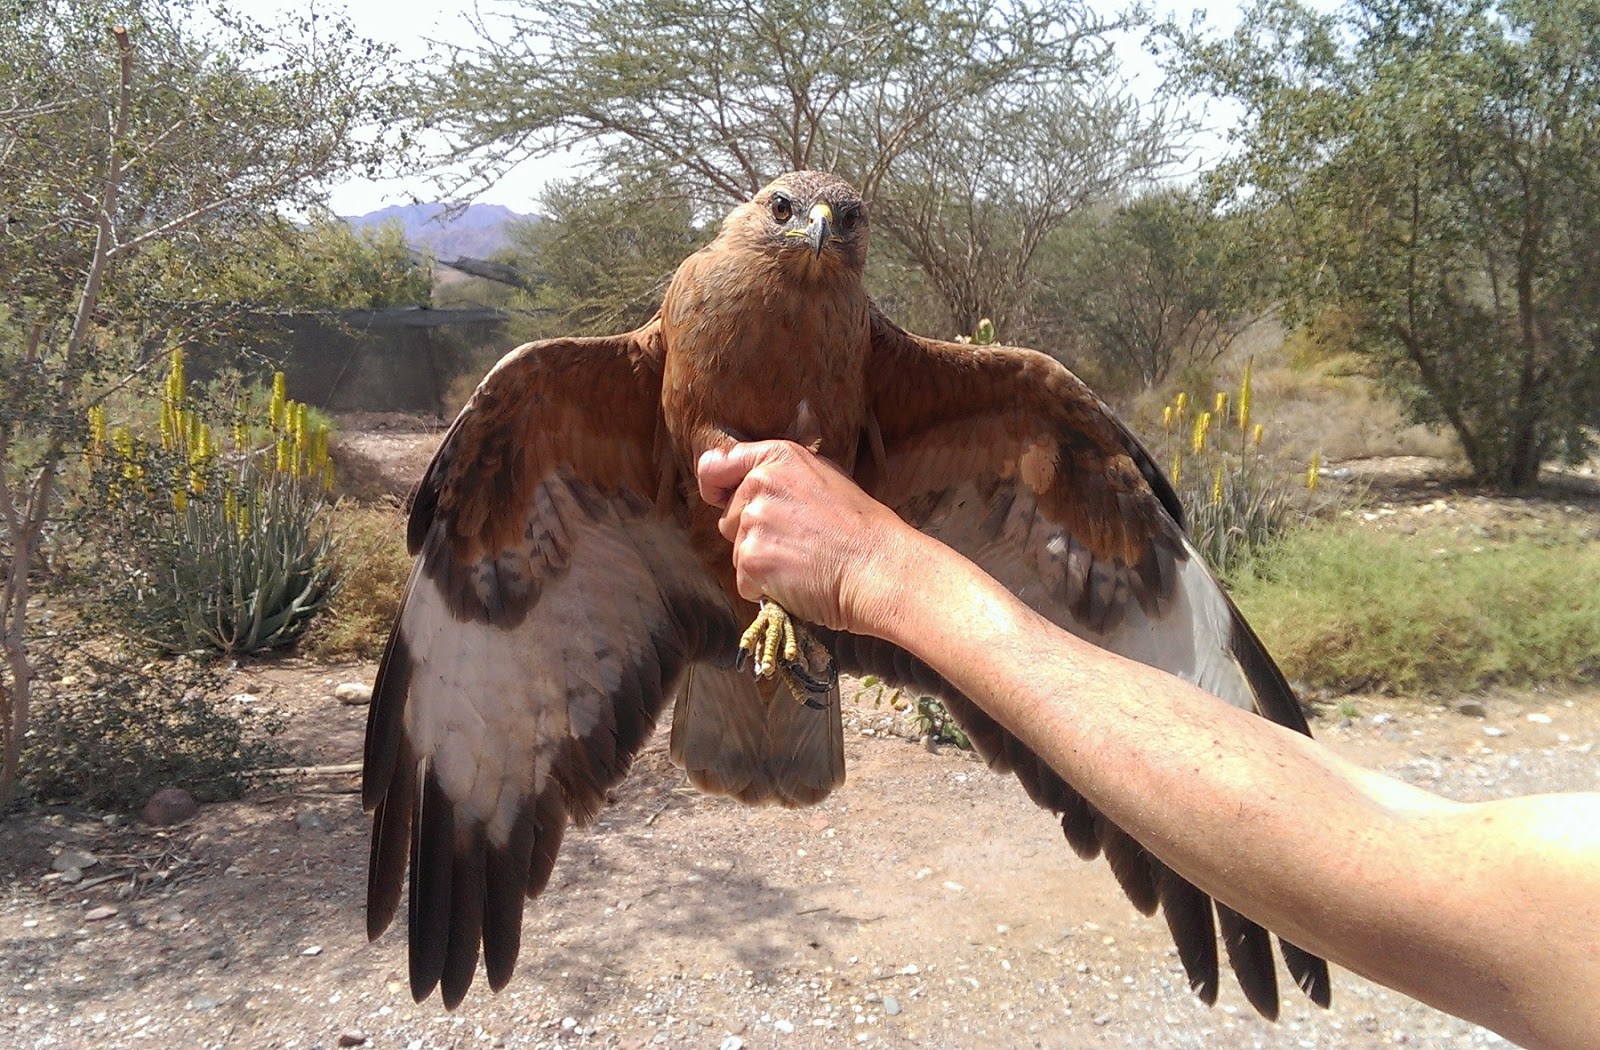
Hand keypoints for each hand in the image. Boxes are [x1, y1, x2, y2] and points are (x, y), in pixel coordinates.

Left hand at [696, 440, 921, 634]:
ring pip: (738, 552)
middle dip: (753, 535)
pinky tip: (798, 582)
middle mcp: (759, 484)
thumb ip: (786, 472)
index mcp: (777, 457)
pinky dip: (766, 590)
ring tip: (804, 562)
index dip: (715, 487)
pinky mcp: (752, 560)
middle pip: (728, 519)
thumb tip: (756, 474)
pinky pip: (745, 582)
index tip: (721, 500)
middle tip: (798, 542)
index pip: (715, 466)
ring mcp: (753, 522)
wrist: (879, 568)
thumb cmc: (862, 529)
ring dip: (762, 564)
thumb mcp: (827, 476)